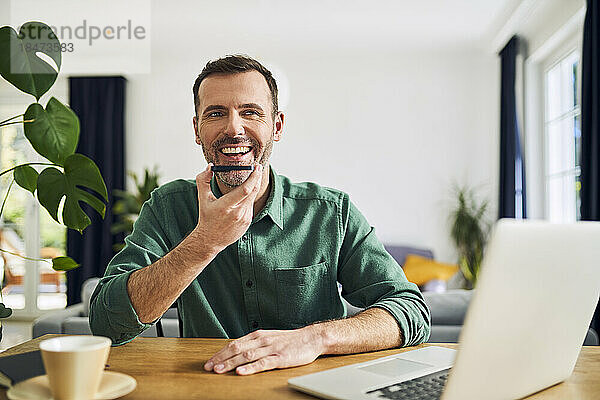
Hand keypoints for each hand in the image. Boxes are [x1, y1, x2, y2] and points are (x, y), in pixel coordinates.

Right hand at [193, 163, 262, 253]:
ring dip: (254, 187)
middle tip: (258, 168)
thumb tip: (210, 166)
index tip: (256, 167)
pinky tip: (243, 196)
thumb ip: (203, 180)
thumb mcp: (203, 198)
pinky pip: (251, 206)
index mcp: (226, 206)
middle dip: (257, 178)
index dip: (253, 177)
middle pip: (253, 192)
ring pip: (253, 198)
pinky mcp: (248, 222)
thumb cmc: (206, 217)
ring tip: (252, 178)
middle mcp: (237, 213)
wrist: (210, 239)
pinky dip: (249, 198)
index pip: (245, 189)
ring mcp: (244, 218)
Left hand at [204, 327, 324, 374]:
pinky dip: (250, 368)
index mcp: (258, 335)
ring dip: (231, 363)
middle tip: (208, 368)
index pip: (234, 344)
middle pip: (237, 349)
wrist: (311, 338)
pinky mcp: (280, 358)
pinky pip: (263, 363)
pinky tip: (241, 372)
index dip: (220, 353)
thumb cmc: (290, 340)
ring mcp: (271, 349)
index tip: (209, 362)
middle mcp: (262, 341)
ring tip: (219, 370)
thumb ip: (254, 344)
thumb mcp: (269, 338)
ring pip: (247, 356)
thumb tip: (237, 351)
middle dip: (221, 359)